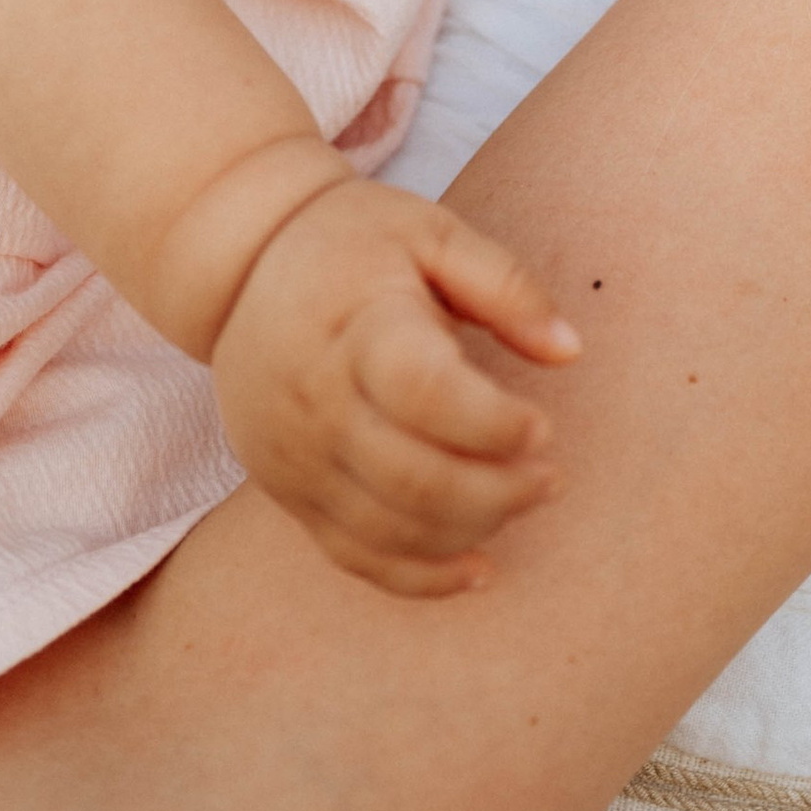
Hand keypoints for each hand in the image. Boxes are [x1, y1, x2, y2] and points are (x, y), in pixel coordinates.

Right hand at [211, 181, 579, 597]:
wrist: (241, 266)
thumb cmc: (352, 243)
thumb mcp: (431, 233)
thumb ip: (505, 286)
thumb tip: (569, 351)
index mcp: (356, 328)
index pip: (425, 395)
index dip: (494, 424)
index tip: (543, 427)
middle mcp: (317, 401)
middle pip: (412, 479)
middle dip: (498, 493)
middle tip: (550, 479)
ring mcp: (296, 456)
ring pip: (389, 530)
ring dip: (470, 532)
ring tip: (521, 500)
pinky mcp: (289, 492)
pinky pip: (353, 557)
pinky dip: (420, 577)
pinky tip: (476, 569)